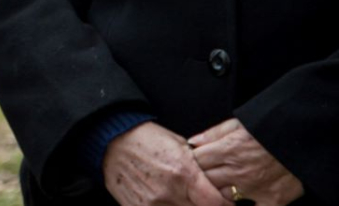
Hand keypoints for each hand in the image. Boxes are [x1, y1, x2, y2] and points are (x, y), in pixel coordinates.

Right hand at [102, 122, 230, 205]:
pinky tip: (166, 200)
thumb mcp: (179, 146)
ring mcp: (152, 203)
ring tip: (182, 198)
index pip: (216, 204)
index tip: (227, 204)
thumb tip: (218, 185)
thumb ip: (199, 168)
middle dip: (203, 205)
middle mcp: (169, 192)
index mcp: (184, 173)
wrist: (111, 140)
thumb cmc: (147, 139)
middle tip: (202, 199)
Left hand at [189, 119, 303, 205]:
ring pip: (224, 197)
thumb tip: (192, 143)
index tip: (197, 161)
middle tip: (208, 174)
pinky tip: (243, 202)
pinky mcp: (272, 201)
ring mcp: (254, 189)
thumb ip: (213, 134)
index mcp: (228, 150)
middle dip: (204, 178)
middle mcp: (238, 171)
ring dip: (221, 192)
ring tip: (227, 184)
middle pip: (207, 181)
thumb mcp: (239, 123)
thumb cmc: (269, 128)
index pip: (197, 161)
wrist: (305, 138)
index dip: (195, 161)